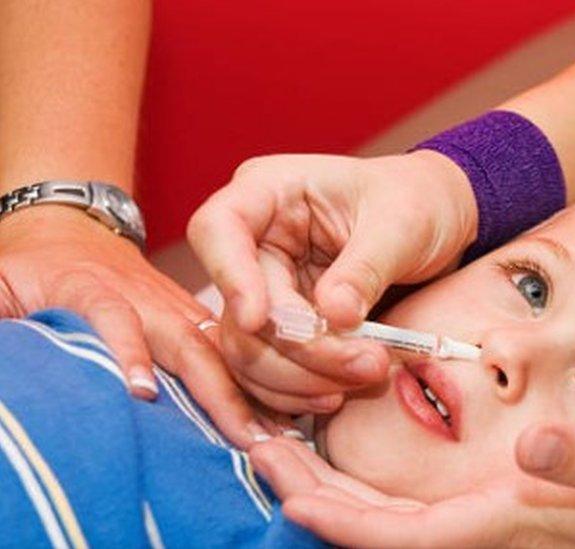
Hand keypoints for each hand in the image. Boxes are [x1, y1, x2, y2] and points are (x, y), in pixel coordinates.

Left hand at [0, 206, 273, 446]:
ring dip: (250, 389)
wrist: (69, 227)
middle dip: (218, 387)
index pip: (113, 316)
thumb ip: (2, 319)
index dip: (127, 352)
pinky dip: (258, 379)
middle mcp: (144, 296)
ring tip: (280, 429)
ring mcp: (174, 306)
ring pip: (218, 347)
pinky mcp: (192, 317)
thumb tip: (9, 359)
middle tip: (245, 432)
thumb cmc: (28, 263)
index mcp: (90, 285)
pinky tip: (284, 410)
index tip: (141, 395)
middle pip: (187, 339)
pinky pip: (229, 349)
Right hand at [187, 151, 477, 412]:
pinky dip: (300, 391)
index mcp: (269, 192)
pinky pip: (269, 372)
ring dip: (302, 379)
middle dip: (298, 350)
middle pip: (238, 310)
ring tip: (368, 375)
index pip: (217, 229)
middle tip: (368, 365)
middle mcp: (255, 242)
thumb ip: (364, 268)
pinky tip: (341, 392)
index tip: (261, 320)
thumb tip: (334, 316)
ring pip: (248, 351)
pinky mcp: (282, 328)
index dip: (230, 279)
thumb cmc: (416, 203)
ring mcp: (265, 288)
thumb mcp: (402, 224)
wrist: (437, 223)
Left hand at [252, 423, 574, 547]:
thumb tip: (535, 441)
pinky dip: (371, 492)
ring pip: (388, 524)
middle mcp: (485, 536)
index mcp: (506, 526)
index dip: (335, 514)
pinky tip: (352, 466)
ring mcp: (488, 533)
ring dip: (333, 490)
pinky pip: (416, 515)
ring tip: (285, 451)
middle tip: (257, 449)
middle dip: (312, 495)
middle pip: (376, 530)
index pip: (398, 535)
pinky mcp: (499, 522)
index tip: (280, 487)